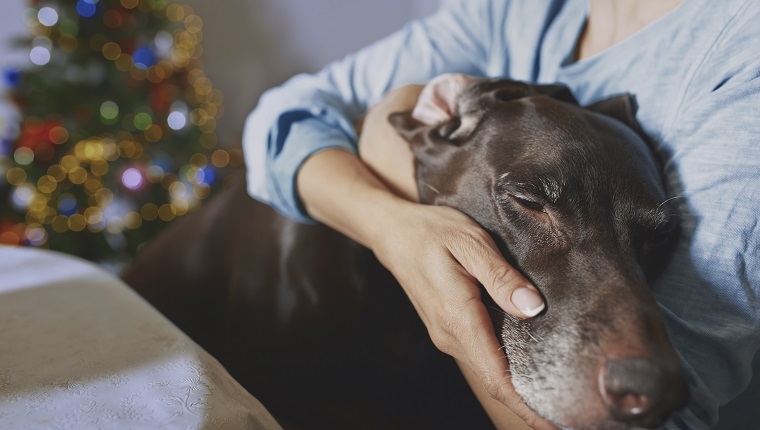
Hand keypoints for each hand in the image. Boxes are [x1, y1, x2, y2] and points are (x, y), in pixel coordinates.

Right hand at [357, 83, 554, 428]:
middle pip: (496, 383)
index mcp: (458, 318)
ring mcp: (448, 335)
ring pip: (490, 372)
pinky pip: (482, 358)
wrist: (393, 233)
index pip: (497, 377)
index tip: (556, 422)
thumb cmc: (432, 233)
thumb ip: (501, 277)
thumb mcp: (470, 243)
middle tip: (574, 413)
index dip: (528, 406)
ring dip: (520, 388)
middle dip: (532, 403)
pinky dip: (506, 371)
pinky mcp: (450, 329)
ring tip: (558, 395)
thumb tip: (533, 309)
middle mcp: (451, 336)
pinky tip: (528, 368)